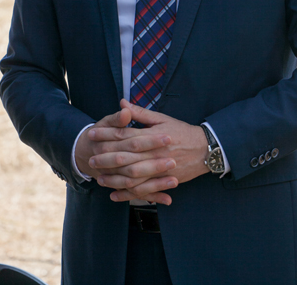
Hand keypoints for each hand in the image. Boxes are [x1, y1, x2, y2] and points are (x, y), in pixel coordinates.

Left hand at [88, 99, 208, 202]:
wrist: (205, 149)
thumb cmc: (181, 131)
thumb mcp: (162, 119)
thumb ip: (140, 113)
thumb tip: (122, 103)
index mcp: (152, 135)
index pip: (125, 134)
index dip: (107, 134)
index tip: (92, 134)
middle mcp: (154, 152)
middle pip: (126, 156)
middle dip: (106, 158)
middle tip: (91, 159)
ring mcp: (159, 168)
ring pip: (132, 176)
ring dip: (114, 178)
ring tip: (99, 178)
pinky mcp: (163, 181)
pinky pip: (143, 190)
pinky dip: (128, 194)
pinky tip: (115, 194)